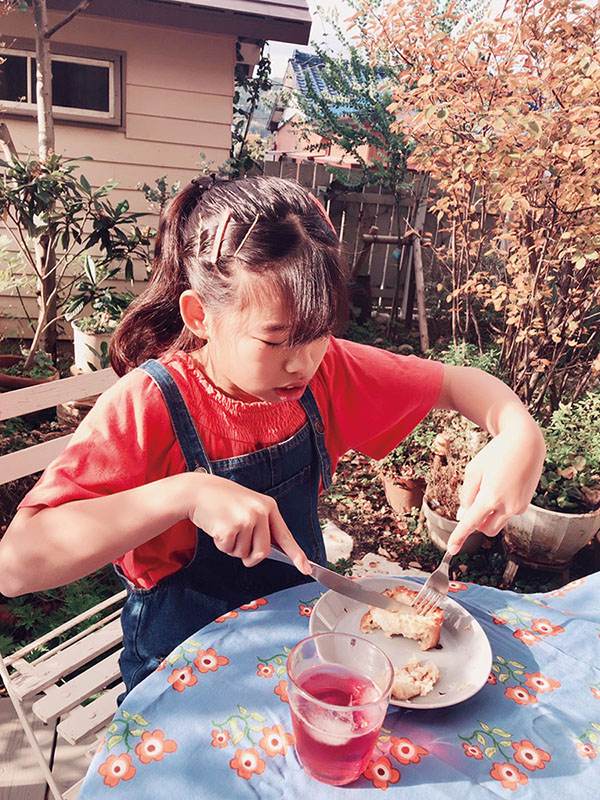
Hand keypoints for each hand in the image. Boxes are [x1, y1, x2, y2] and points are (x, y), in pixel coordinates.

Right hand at [185, 473, 311, 572]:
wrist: (199, 490)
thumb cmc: (224, 500)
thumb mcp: (249, 506)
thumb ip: (261, 526)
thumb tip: (265, 553)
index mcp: (269, 507)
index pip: (285, 536)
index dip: (297, 555)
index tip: (306, 569)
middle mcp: (260, 513)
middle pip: (263, 553)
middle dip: (249, 555)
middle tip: (238, 540)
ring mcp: (246, 520)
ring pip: (244, 554)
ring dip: (232, 547)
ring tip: (226, 525)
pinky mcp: (230, 528)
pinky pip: (228, 550)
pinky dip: (221, 544)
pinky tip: (217, 527)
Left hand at [446, 424, 545, 554]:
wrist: (525, 443)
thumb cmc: (496, 454)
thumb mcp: (474, 471)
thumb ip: (466, 495)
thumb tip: (463, 516)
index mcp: (490, 497)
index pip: (470, 524)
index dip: (459, 537)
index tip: (451, 549)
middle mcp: (507, 506)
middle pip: (486, 529)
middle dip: (477, 523)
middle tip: (474, 504)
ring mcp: (519, 506)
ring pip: (498, 523)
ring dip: (489, 516)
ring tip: (489, 489)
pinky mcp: (526, 504)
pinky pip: (508, 513)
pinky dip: (501, 507)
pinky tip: (502, 486)